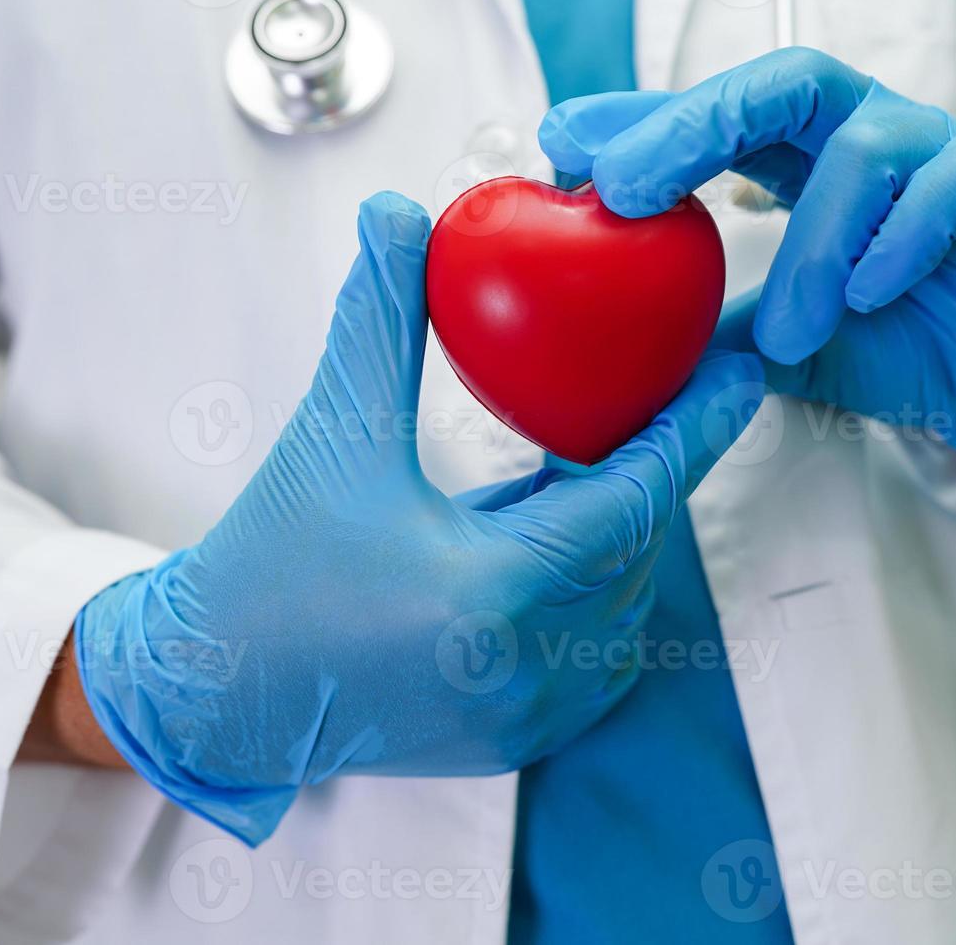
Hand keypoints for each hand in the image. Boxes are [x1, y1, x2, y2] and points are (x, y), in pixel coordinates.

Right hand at [73, 193, 763, 844]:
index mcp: (496, 593)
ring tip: (577, 468)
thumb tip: (397, 215)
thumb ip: (379, 319)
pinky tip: (547, 543)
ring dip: (616, 531)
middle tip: (646, 400)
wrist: (214, 686)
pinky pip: (595, 650)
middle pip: (637, 547)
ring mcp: (529, 716)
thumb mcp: (332, 433)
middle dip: (649, 472)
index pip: (636, 497)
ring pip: (623, 601)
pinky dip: (590, 590)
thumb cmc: (268, 563)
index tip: (741, 372)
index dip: (696, 427)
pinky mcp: (517, 739)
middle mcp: (529, 668)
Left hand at [537, 48, 955, 479]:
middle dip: (693, 124)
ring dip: (810, 245)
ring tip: (788, 329)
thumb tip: (622, 355)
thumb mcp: (790, 349)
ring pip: (866, 149)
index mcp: (812, 162)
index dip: (643, 122)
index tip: (558, 145)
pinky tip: (870, 295)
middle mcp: (874, 139)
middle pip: (782, 86)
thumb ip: (715, 336)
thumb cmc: (905, 348)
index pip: (722, 119)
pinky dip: (901, 240)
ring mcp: (946, 157)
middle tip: (622, 186)